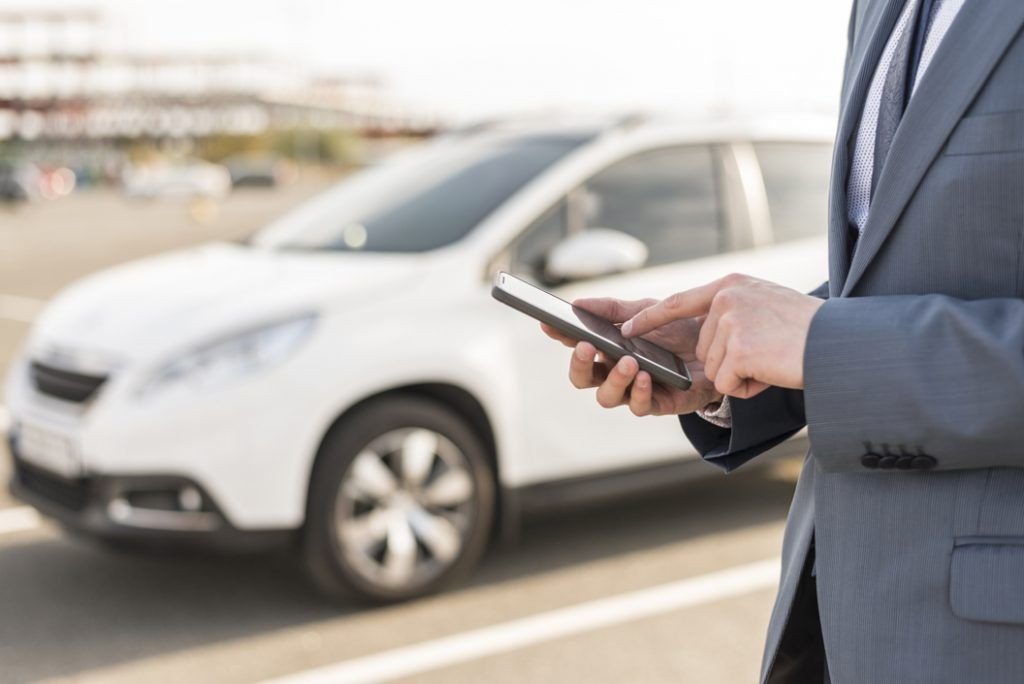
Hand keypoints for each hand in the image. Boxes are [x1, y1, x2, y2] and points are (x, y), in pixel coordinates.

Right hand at [540, 297, 721, 415]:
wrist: (720, 346)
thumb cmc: (679, 330)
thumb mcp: (647, 311)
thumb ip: (614, 309)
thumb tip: (578, 302)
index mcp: (608, 349)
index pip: (576, 345)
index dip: (560, 336)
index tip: (549, 324)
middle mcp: (615, 372)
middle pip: (582, 378)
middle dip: (578, 364)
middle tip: (585, 346)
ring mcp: (634, 390)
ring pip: (606, 397)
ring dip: (614, 379)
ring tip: (628, 361)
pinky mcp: (657, 404)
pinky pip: (638, 406)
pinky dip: (639, 391)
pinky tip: (645, 376)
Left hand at [622, 274, 824, 398]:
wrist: (841, 345)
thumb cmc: (811, 330)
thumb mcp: (767, 304)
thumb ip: (735, 310)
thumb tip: (711, 333)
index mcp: (731, 286)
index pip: (679, 302)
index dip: (650, 318)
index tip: (626, 328)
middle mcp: (726, 299)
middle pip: (703, 348)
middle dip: (731, 362)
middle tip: (767, 353)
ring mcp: (730, 323)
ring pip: (714, 368)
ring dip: (741, 375)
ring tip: (772, 360)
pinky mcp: (737, 349)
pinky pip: (726, 384)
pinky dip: (748, 388)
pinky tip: (771, 372)